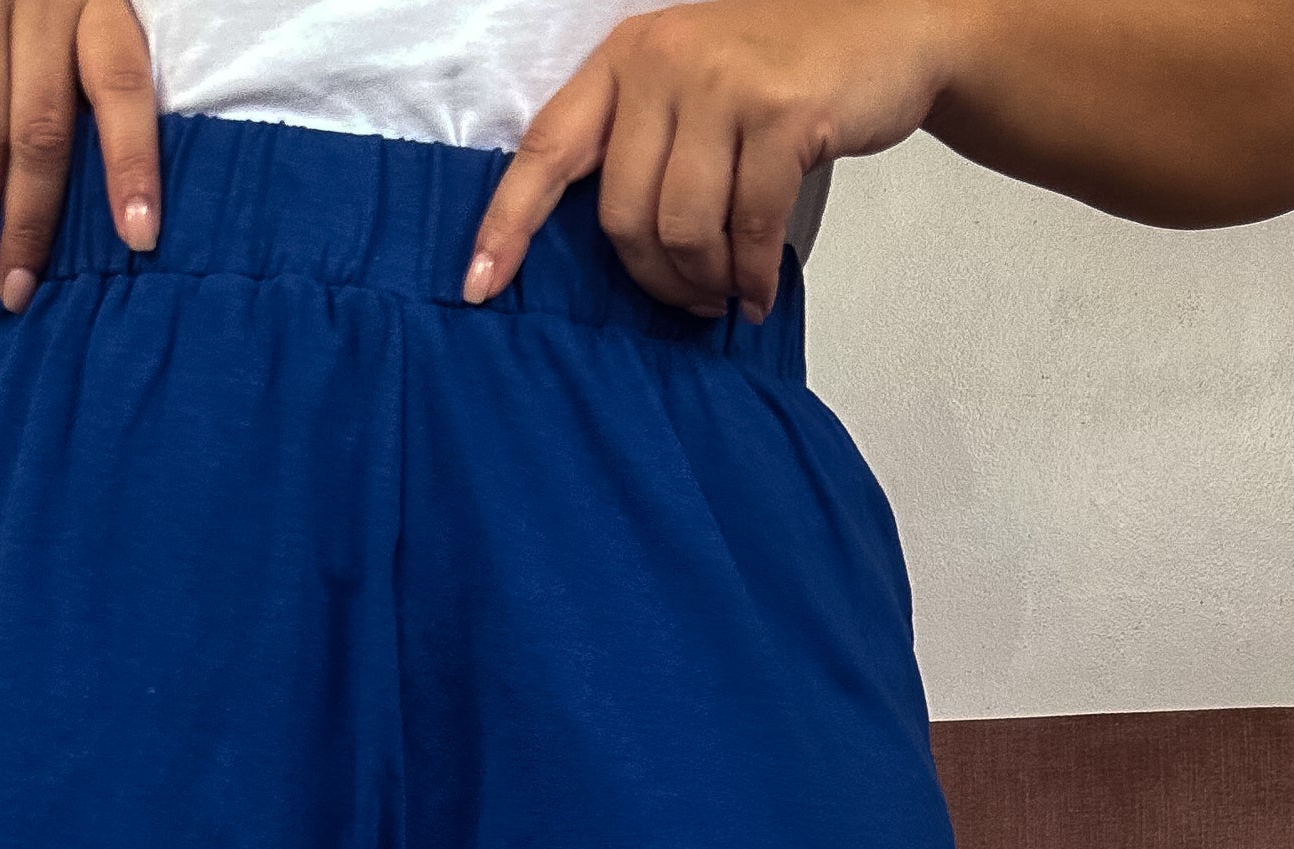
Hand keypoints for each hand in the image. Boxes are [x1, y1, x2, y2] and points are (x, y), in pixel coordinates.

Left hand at [464, 0, 959, 318]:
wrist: (887, 30)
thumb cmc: (780, 78)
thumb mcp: (693, 91)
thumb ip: (644, 147)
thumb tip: (617, 257)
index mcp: (627, 58)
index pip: (547, 149)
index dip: (507, 224)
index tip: (479, 289)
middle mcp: (665, 61)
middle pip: (623, 215)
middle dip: (654, 278)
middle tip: (687, 300)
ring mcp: (724, 82)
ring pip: (682, 229)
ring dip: (704, 283)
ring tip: (725, 293)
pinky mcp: (781, 113)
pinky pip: (748, 229)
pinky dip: (752, 276)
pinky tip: (759, 292)